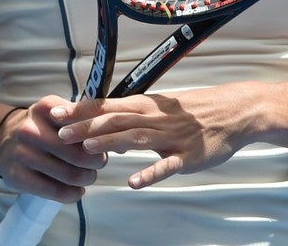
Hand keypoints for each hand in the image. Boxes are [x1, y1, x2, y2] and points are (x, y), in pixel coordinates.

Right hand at [0, 96, 107, 201]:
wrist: (3, 139)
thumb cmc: (41, 126)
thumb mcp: (57, 112)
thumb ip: (84, 118)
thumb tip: (116, 133)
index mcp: (46, 108)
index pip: (82, 123)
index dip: (100, 135)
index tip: (107, 140)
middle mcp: (32, 129)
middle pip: (78, 153)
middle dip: (97, 161)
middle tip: (100, 162)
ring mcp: (23, 154)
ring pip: (69, 174)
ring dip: (87, 178)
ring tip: (89, 175)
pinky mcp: (18, 177)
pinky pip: (55, 191)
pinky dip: (73, 194)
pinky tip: (77, 190)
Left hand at [51, 85, 251, 188]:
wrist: (231, 111)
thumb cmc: (193, 111)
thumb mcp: (160, 107)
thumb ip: (132, 115)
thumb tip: (103, 120)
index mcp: (146, 106)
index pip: (107, 105)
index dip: (81, 110)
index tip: (56, 113)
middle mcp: (154, 118)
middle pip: (115, 120)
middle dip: (86, 127)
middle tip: (60, 133)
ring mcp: (170, 137)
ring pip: (135, 139)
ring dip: (109, 143)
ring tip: (86, 151)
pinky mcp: (186, 156)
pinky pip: (166, 165)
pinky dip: (150, 173)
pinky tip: (134, 182)